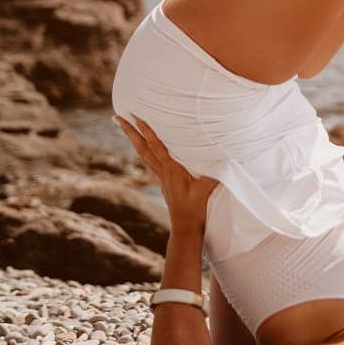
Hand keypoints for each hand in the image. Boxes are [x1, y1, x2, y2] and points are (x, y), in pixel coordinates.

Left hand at [114, 114, 219, 230]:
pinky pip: (150, 163)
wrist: (185, 228)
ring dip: (134, 141)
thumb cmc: (195, 208)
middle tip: (116, 117)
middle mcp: (163, 172)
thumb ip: (214, 171)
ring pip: (143, 155)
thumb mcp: (206, 188)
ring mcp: (162, 178)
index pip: (156, 146)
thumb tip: (226, 157)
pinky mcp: (164, 183)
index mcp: (171, 169)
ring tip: (125, 128)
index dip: (146, 131)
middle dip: (130, 132)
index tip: (136, 117)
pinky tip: (144, 150)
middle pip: (142, 148)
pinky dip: (144, 152)